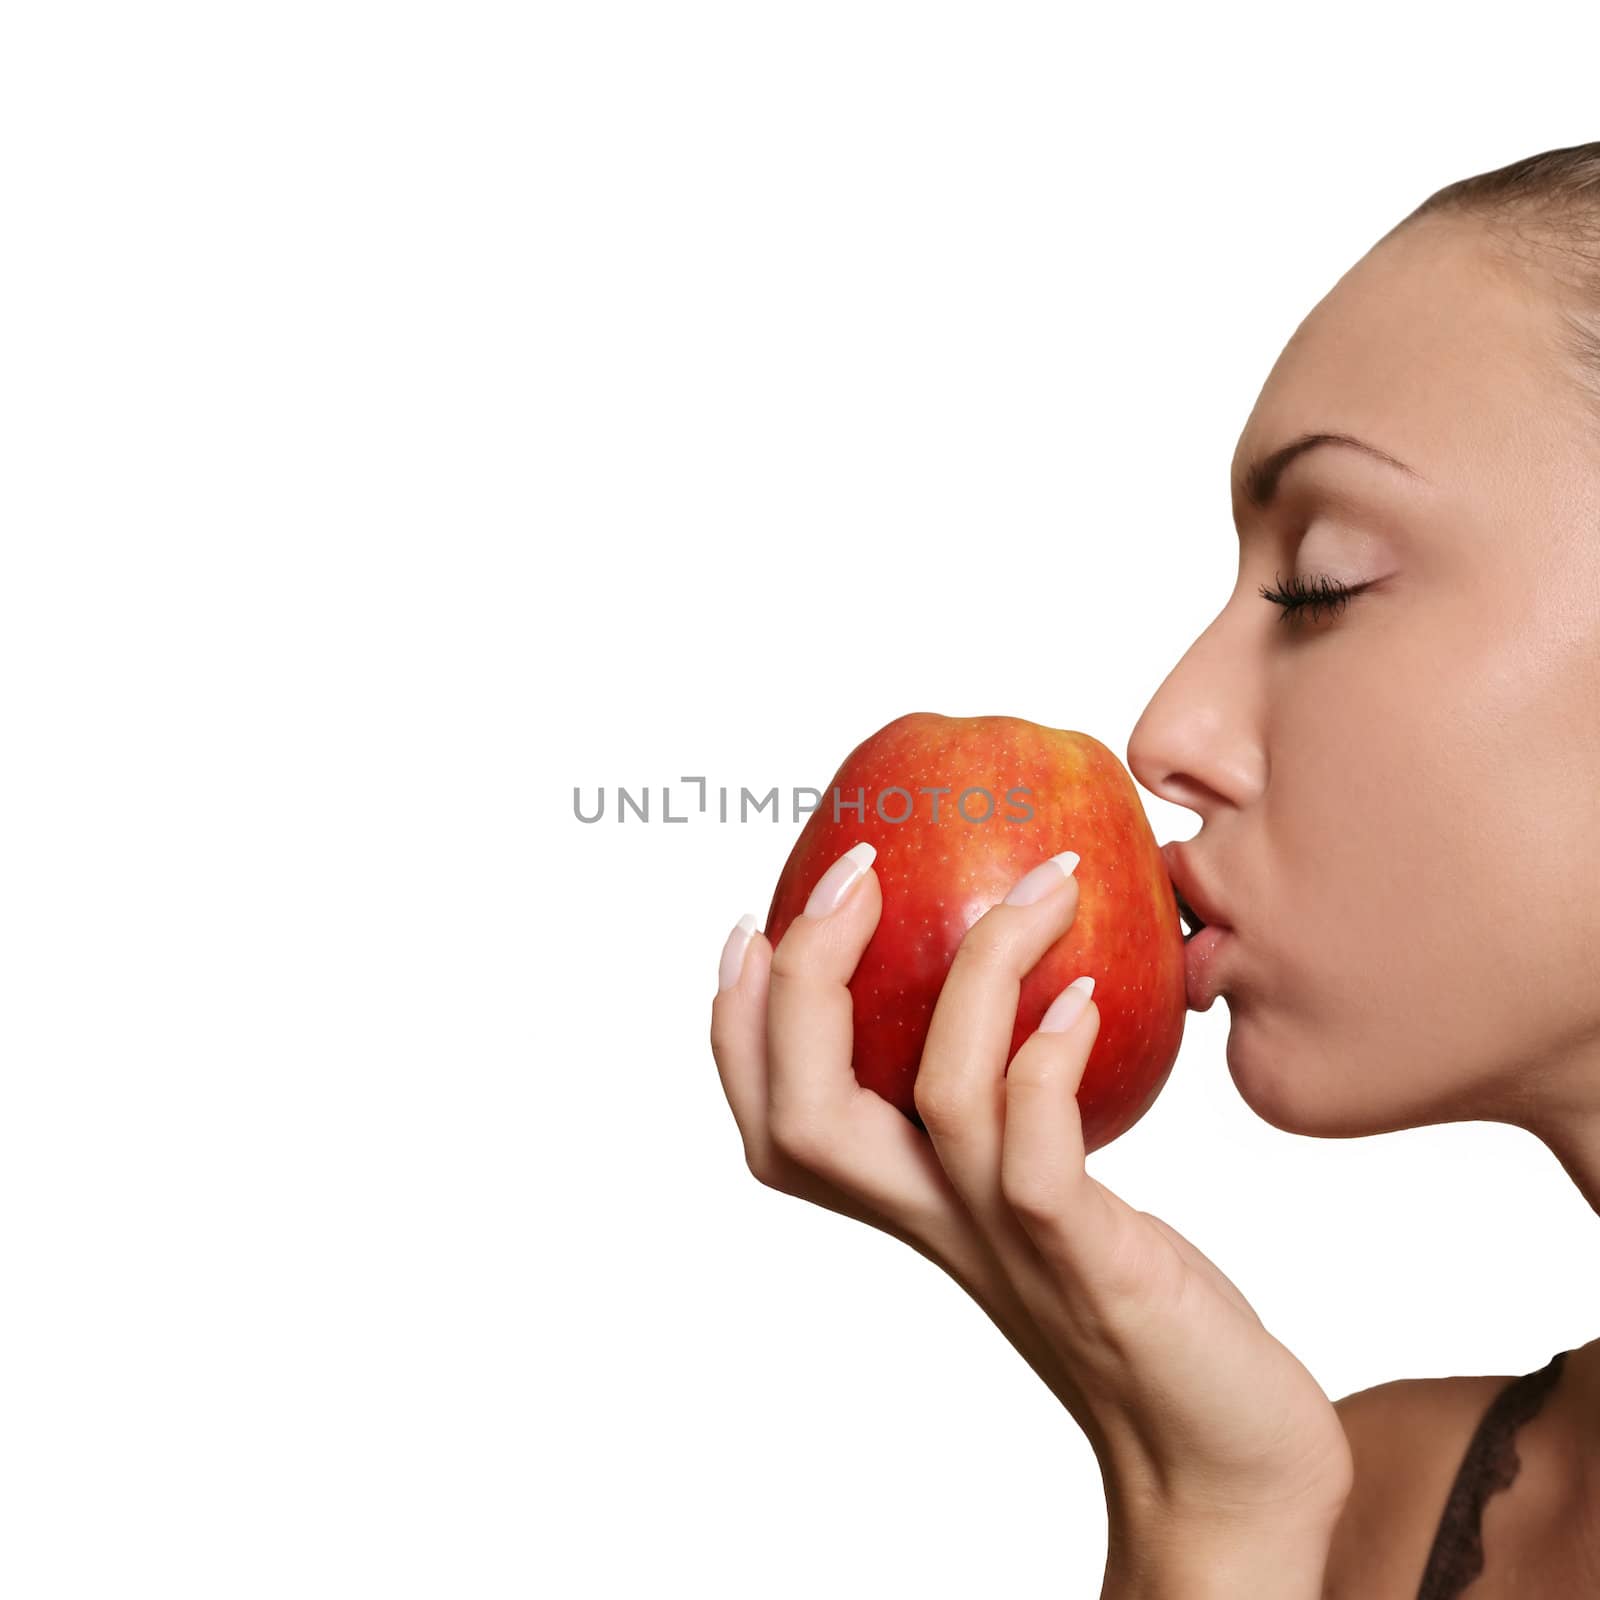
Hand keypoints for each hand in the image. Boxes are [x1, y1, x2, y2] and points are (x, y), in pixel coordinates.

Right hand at [709, 842, 1352, 1532]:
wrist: (1217, 1458)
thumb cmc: (1138, 1301)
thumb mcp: (1047, 1186)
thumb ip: (1015, 1102)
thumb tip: (1041, 970)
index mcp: (907, 1200)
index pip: (772, 1114)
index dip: (739, 1017)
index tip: (758, 916)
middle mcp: (932, 1220)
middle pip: (802, 1111)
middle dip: (806, 977)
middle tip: (856, 872)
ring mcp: (1005, 1240)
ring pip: (936, 1099)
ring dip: (978, 968)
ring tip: (1040, 885)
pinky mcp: (1088, 1262)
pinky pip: (1036, 1156)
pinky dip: (1047, 1059)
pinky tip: (1085, 995)